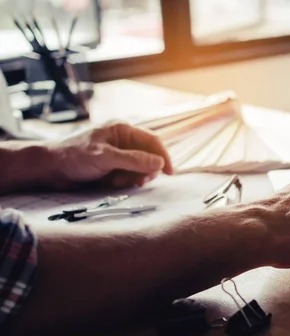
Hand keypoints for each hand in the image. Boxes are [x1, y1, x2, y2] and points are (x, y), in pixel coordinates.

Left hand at [49, 122, 173, 188]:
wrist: (51, 169)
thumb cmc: (74, 156)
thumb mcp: (105, 157)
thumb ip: (133, 160)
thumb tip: (160, 163)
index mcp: (122, 130)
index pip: (153, 141)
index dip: (163, 156)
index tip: (169, 172)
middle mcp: (124, 141)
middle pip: (149, 157)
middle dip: (145, 171)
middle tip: (136, 181)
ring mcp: (120, 155)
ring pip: (141, 169)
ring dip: (132, 178)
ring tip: (115, 182)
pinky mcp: (115, 168)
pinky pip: (130, 177)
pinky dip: (124, 182)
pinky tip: (110, 183)